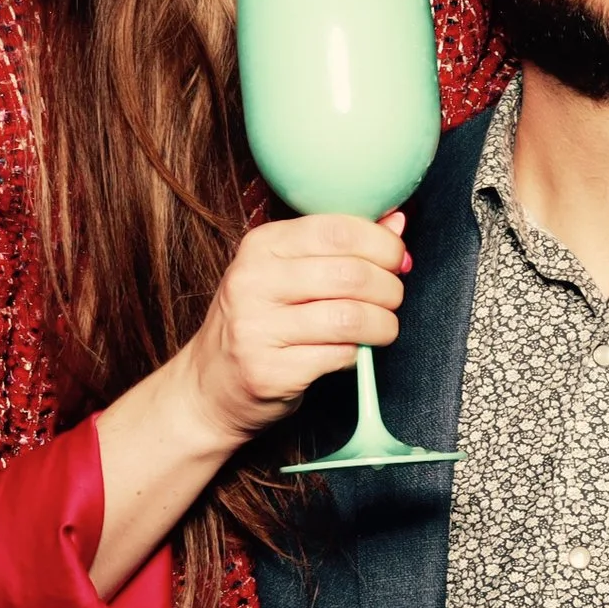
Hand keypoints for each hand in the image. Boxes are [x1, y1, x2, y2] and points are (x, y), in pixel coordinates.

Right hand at [179, 211, 408, 441]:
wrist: (210, 385)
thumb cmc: (260, 322)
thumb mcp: (287, 273)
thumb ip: (340, 247)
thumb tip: (396, 222)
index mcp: (261, 245)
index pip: (337, 231)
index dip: (382, 244)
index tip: (397, 259)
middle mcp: (253, 281)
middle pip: (350, 274)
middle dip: (388, 288)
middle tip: (392, 299)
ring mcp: (256, 328)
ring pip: (350, 318)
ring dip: (382, 325)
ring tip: (383, 328)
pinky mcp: (268, 371)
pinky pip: (338, 356)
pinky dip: (358, 355)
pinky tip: (352, 353)